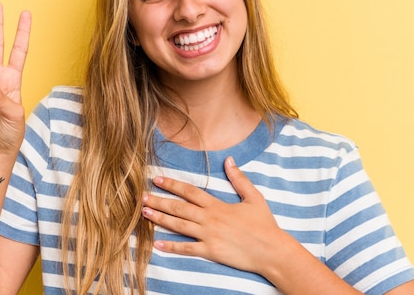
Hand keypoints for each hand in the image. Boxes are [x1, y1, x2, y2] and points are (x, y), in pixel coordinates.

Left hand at [141, 157, 291, 274]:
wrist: (271, 250)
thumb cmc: (264, 225)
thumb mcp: (254, 197)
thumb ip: (239, 179)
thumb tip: (229, 160)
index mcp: (217, 205)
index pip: (190, 192)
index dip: (172, 185)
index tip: (158, 179)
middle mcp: (209, 219)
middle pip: (179, 208)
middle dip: (160, 201)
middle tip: (142, 197)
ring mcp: (209, 236)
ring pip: (179, 226)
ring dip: (160, 219)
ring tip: (144, 213)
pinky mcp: (211, 251)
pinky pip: (187, 248)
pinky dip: (172, 246)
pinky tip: (157, 243)